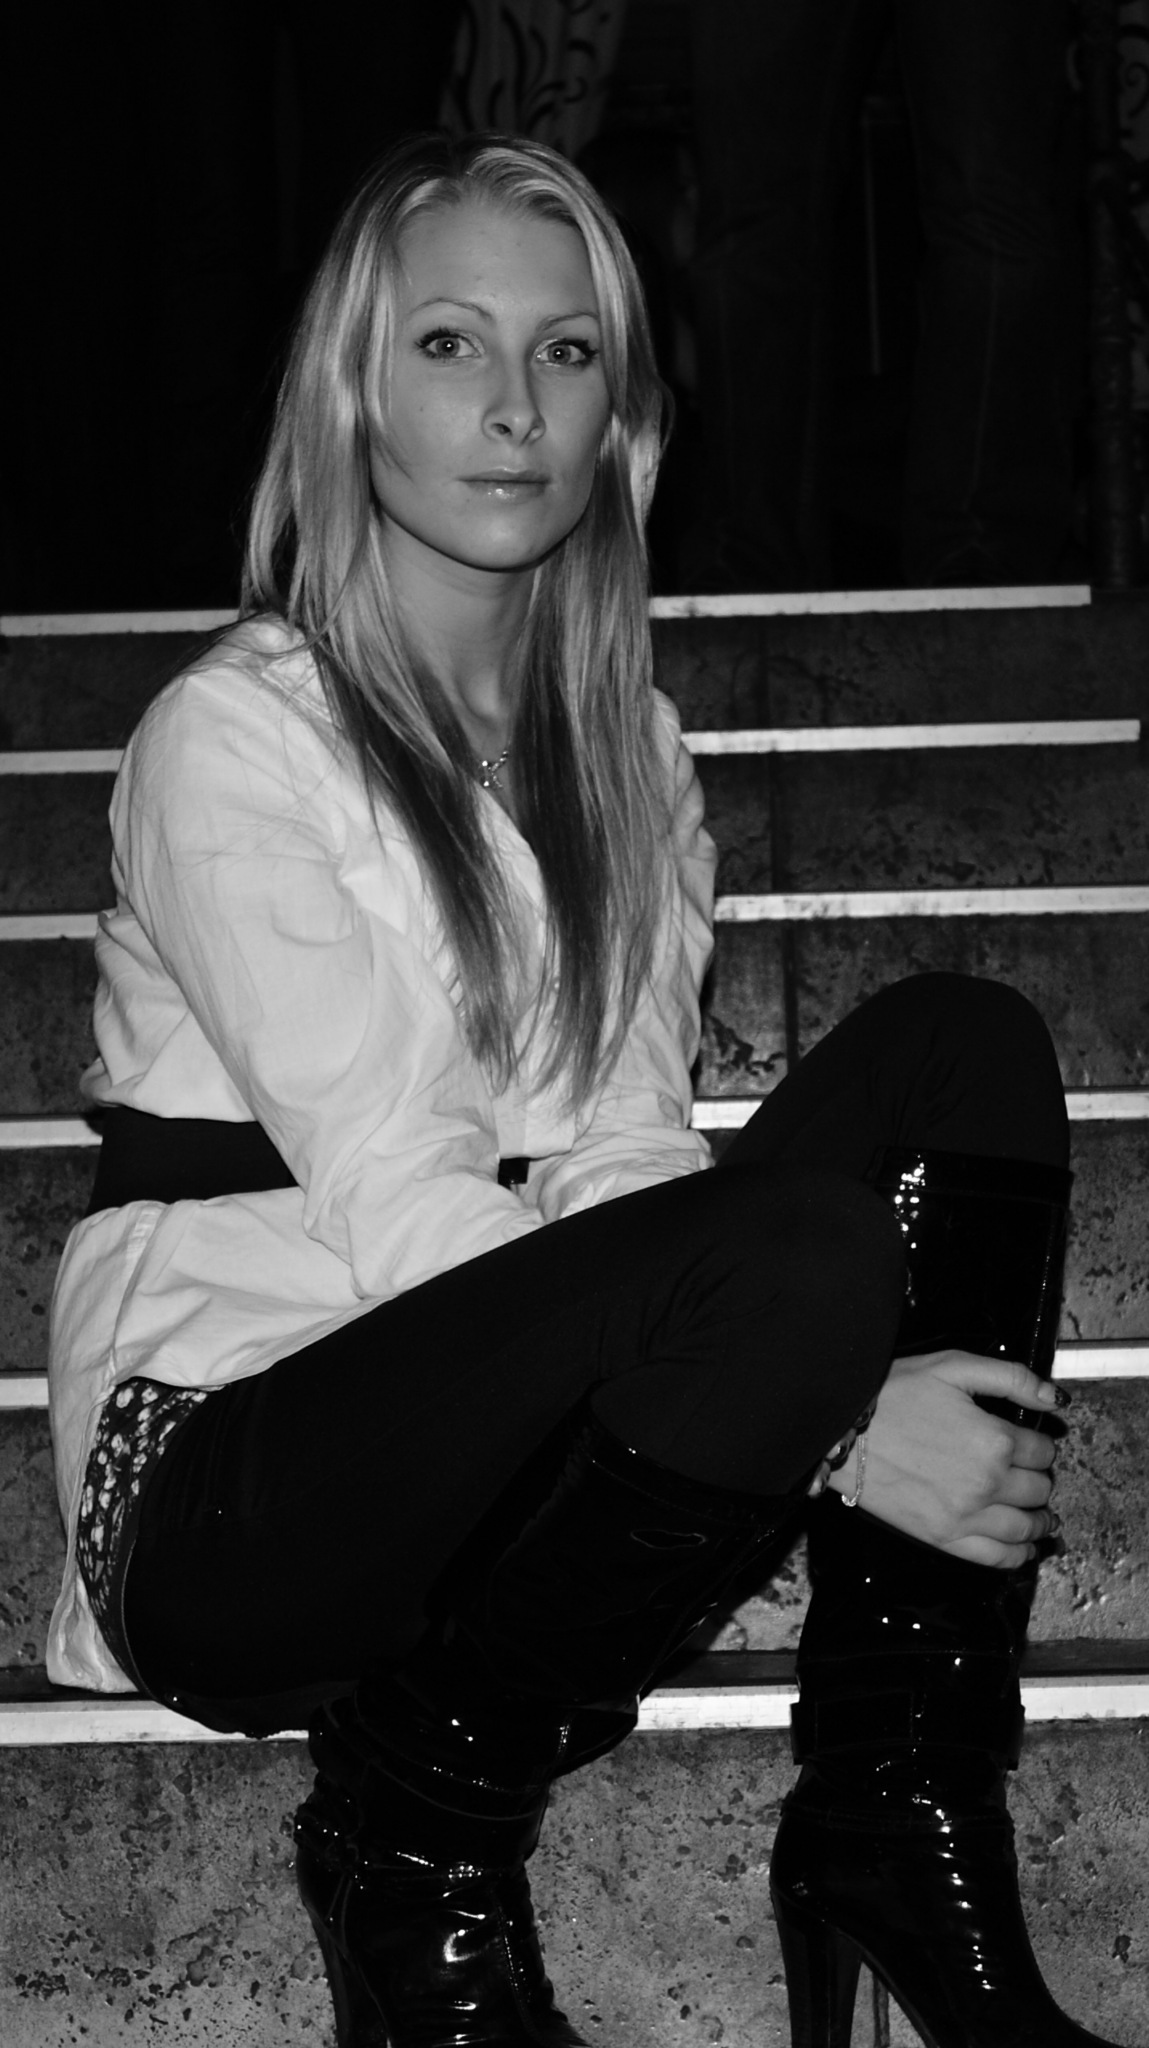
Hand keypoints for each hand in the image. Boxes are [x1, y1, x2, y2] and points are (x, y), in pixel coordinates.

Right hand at [828, 1350, 1060, 1567]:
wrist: (841, 1429)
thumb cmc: (893, 1393)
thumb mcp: (953, 1368)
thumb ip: (1010, 1378)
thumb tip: (1054, 1399)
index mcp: (994, 1439)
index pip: (1043, 1450)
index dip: (1041, 1443)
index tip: (1032, 1441)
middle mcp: (988, 1483)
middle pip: (1039, 1490)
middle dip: (1040, 1478)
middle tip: (1029, 1472)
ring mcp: (966, 1516)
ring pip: (1025, 1528)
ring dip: (1039, 1520)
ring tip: (1040, 1514)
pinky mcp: (943, 1538)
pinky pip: (995, 1557)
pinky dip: (1018, 1554)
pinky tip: (1023, 1546)